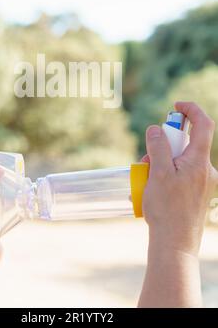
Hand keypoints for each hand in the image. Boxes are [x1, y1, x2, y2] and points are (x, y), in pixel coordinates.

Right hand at [141, 101, 217, 256]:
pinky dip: (166, 174)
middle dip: (164, 145)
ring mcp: (202, 183)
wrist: (174, 244)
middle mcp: (206, 170)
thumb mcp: (157, 173)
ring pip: (181, 160)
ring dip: (161, 162)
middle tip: (148, 158)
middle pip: (187, 143)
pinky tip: (152, 189)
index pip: (203, 124)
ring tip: (147, 180)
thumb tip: (156, 128)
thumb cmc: (167, 210)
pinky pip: (181, 174)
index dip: (191, 110)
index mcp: (199, 162)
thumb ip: (158, 147)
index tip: (175, 107)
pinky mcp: (196, 193)